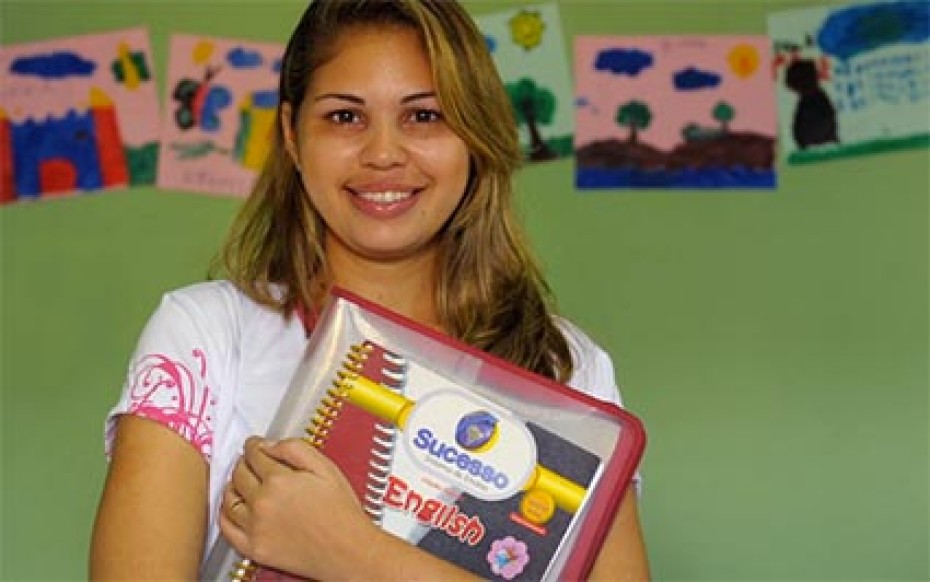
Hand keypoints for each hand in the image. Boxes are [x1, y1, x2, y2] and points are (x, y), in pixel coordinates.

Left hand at [219, 437, 381, 578]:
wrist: (348, 550)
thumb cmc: (342, 513)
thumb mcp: (326, 469)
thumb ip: (295, 449)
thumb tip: (271, 445)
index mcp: (279, 480)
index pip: (254, 454)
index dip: (253, 445)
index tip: (254, 445)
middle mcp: (262, 502)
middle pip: (239, 473)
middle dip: (243, 462)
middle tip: (249, 461)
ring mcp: (255, 526)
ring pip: (229, 498)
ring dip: (232, 485)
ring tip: (241, 482)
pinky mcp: (253, 548)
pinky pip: (226, 527)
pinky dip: (225, 513)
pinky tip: (233, 507)